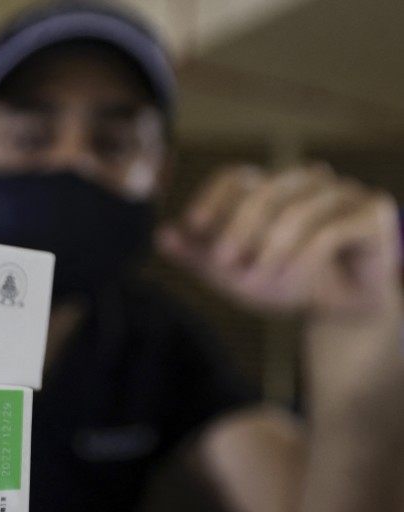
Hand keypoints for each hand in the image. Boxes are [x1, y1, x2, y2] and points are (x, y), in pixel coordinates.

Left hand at [157, 164, 400, 316]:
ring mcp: (342, 192)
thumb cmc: (289, 283)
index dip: (212, 197)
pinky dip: (304, 259)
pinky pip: (330, 231)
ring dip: (269, 253)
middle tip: (221, 262)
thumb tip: (162, 236)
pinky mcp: (373, 211)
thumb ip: (200, 257)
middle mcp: (306, 180)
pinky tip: (291, 280)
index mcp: (271, 188)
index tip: (193, 225)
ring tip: (255, 284)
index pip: (236, 178)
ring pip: (295, 213)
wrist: (343, 310)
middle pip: (263, 192)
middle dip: (237, 230)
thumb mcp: (237, 275)